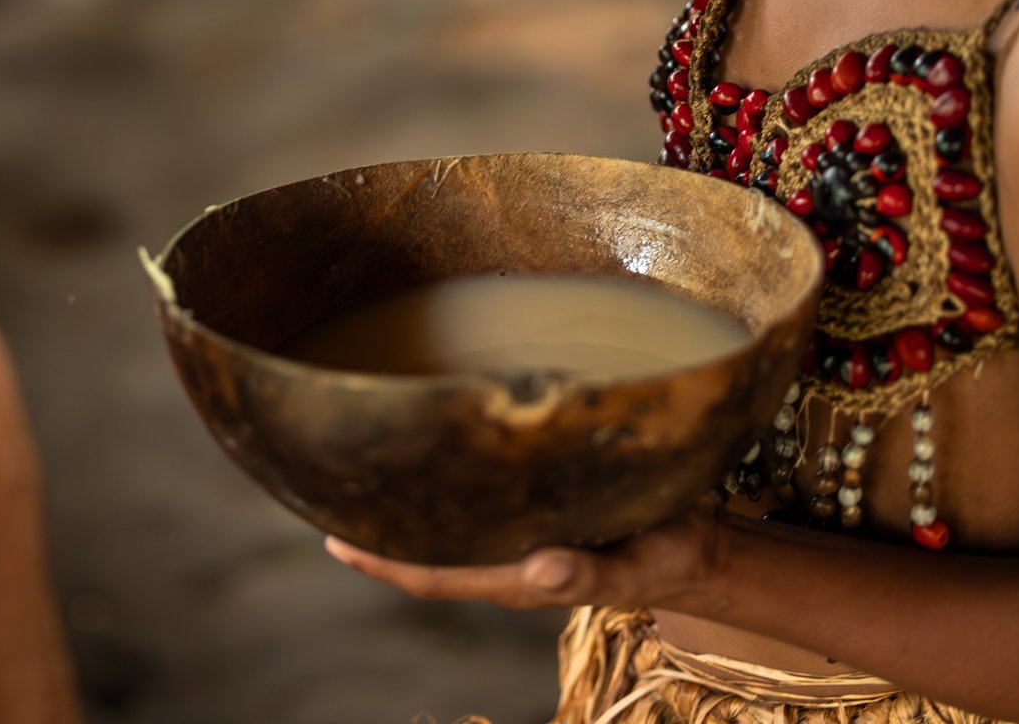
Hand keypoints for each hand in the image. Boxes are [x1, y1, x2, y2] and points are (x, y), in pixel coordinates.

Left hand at [323, 499, 722, 611]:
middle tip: (326, 482)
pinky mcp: (537, 498)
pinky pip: (478, 491)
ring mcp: (518, 527)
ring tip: (362, 459)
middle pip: (425, 544)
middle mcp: (504, 551)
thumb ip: (587, 577)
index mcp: (515, 575)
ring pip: (447, 516)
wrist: (693, 543)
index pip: (431, 573)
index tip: (333, 540)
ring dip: (406, 498)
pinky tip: (432, 441)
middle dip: (376, 523)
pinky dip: (447, 473)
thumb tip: (538, 571)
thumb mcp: (632, 571)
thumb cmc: (660, 557)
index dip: (380, 563)